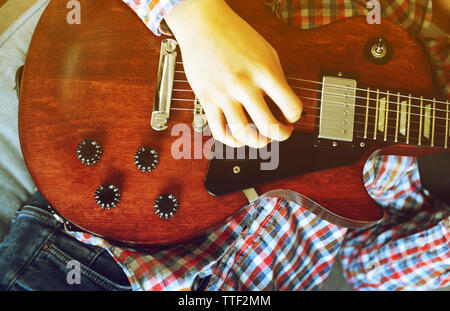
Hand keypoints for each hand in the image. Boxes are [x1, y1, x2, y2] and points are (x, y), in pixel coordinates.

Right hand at [165, 0, 301, 147]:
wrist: (203, 25)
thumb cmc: (235, 36)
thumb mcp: (267, 52)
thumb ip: (276, 79)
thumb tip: (283, 106)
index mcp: (264, 71)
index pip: (291, 107)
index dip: (295, 116)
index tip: (291, 116)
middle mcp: (244, 85)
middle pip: (269, 127)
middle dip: (281, 135)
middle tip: (281, 133)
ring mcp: (224, 94)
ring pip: (244, 134)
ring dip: (258, 142)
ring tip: (261, 139)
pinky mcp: (207, 100)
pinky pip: (219, 131)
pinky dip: (232, 142)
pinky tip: (238, 138)